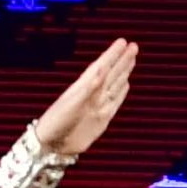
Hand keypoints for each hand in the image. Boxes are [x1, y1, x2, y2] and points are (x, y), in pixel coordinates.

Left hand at [29, 37, 139, 158]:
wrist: (52, 145)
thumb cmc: (57, 122)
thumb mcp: (72, 103)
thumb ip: (89, 87)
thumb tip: (103, 68)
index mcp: (84, 87)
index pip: (102, 66)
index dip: (112, 54)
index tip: (123, 42)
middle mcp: (93, 94)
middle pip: (111, 73)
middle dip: (122, 59)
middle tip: (133, 46)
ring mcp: (98, 106)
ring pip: (115, 85)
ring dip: (124, 72)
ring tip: (131, 60)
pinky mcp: (102, 119)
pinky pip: (115, 102)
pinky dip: (122, 92)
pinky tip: (126, 84)